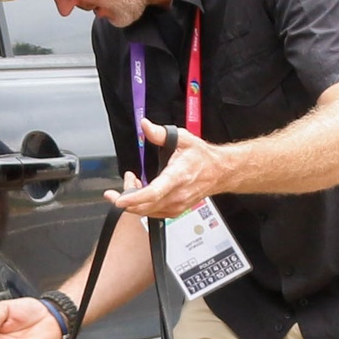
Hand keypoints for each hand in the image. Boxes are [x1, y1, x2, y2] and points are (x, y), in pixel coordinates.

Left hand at [103, 118, 229, 219]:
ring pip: (146, 211)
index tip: (119, 200)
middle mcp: (177, 195)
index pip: (154, 192)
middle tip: (119, 186)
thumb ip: (161, 133)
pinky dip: (141, 204)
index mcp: (178, 176)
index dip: (134, 198)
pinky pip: (152, 213)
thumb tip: (145, 126)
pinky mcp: (174, 211)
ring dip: (133, 200)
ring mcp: (176, 205)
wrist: (219, 172)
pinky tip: (139, 192)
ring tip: (132, 183)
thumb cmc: (202, 157)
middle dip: (125, 199)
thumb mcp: (183, 138)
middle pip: (145, 206)